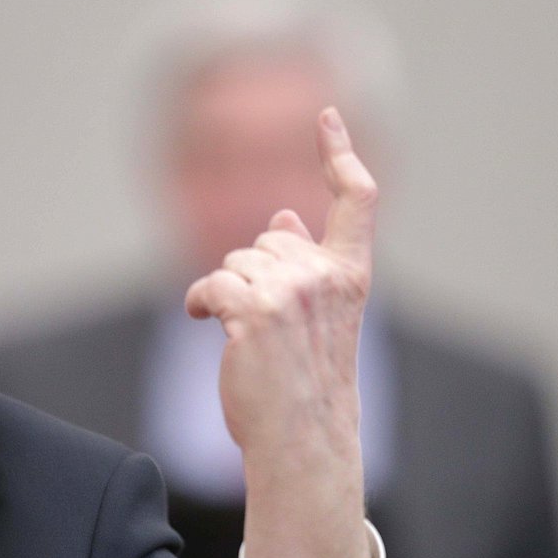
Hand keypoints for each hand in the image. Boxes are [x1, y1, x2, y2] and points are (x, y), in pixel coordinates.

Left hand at [184, 107, 376, 557]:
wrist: (302, 442)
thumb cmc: (305, 383)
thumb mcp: (316, 318)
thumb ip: (304, 264)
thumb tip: (284, 214)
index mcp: (351, 275)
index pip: (356, 201)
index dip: (339, 154)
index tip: (326, 116)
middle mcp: (327, 276)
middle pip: (265, 238)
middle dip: (251, 272)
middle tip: (265, 326)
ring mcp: (293, 292)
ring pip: (233, 261)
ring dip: (225, 293)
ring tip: (245, 337)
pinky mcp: (255, 312)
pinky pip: (210, 283)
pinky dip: (201, 302)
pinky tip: (208, 324)